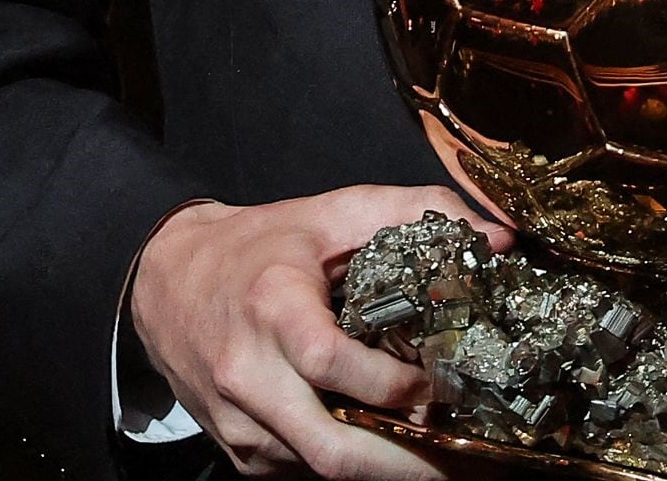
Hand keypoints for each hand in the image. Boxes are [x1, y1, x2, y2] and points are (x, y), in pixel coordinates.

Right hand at [130, 183, 509, 476]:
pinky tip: (397, 455)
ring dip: (390, 472)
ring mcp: (241, 423)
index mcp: (272, 310)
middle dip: (411, 466)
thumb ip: (418, 212)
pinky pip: (305, 472)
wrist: (165, 281)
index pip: (335, 366)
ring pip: (323, 471)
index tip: (450, 387)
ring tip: (452, 464)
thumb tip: (500, 239)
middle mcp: (249, 375)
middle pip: (332, 449)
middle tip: (475, 464)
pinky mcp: (241, 452)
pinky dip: (355, 467)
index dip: (398, 387)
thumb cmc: (259, 246)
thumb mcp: (333, 213)